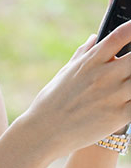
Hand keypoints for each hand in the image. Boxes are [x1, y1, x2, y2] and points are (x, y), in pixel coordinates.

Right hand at [21, 20, 130, 156]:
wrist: (45, 131)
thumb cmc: (52, 101)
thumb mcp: (65, 72)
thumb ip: (83, 53)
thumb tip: (94, 38)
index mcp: (90, 62)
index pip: (118, 36)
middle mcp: (104, 76)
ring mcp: (113, 95)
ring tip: (128, 80)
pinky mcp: (119, 115)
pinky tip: (129, 97)